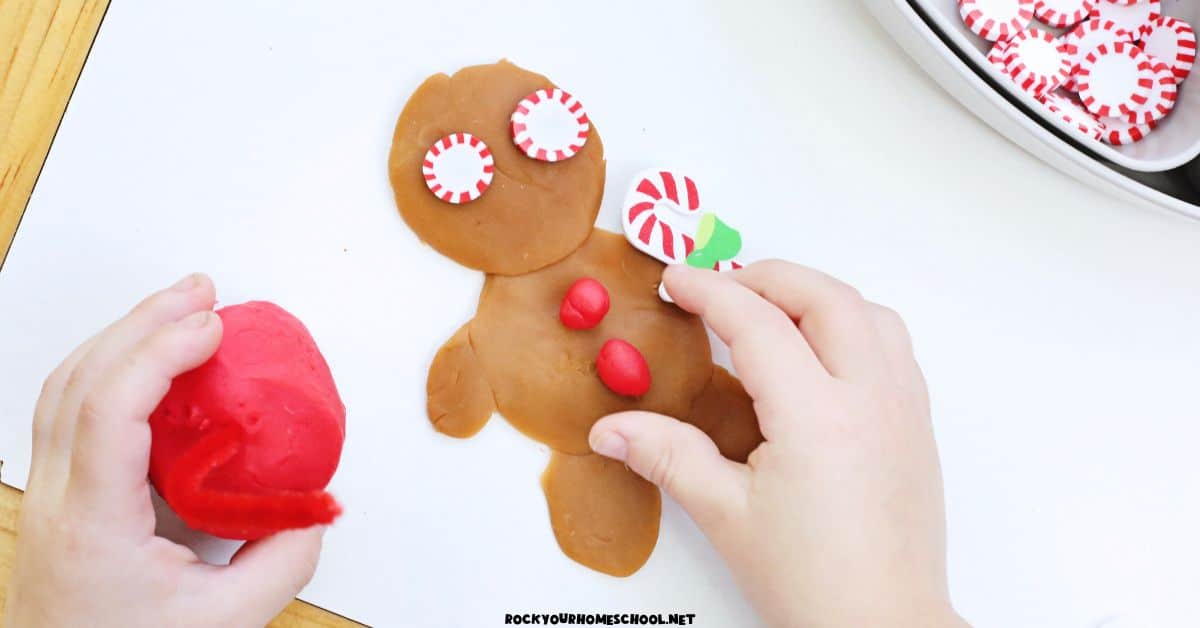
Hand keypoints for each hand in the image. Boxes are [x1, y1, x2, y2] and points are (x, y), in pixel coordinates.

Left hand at [3, 274, 323, 627]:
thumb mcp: (224, 624)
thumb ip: (281, 564)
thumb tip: (312, 511)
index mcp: (91, 522)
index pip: (109, 409)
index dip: (159, 353)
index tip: (212, 327)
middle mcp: (56, 498)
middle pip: (78, 379)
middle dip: (143, 322)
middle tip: (201, 293)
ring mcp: (47, 496)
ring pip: (61, 388)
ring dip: (120, 337)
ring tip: (175, 311)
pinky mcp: (56, 500)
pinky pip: (67, 412)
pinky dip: (107, 370)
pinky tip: (146, 365)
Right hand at [589, 262, 967, 627]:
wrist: (884, 627)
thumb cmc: (812, 583)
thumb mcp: (726, 516)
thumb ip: (667, 457)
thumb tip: (610, 428)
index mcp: (818, 418)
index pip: (758, 324)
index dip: (710, 292)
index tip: (676, 281)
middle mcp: (870, 398)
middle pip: (824, 297)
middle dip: (767, 277)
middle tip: (719, 287)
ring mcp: (903, 408)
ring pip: (869, 313)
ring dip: (817, 296)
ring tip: (771, 311)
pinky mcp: (918, 426)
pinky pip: (893, 346)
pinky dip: (853, 325)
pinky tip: (820, 353)